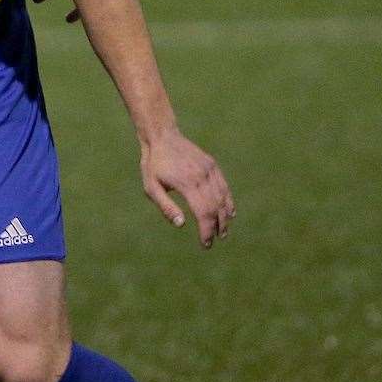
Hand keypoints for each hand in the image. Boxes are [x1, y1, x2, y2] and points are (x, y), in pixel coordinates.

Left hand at [140, 129, 234, 247]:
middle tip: (215, 241)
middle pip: (216, 207)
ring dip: (225, 217)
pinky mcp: (212, 165)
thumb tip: (181, 224)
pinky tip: (230, 213)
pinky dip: (228, 201)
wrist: (162, 137)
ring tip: (223, 232)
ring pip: (223, 197)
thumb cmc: (153, 165)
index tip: (205, 244)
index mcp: (187, 183)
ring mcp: (209, 169)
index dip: (206, 231)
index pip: (203, 213)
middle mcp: (202, 176)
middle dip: (217, 227)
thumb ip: (166, 206)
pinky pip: (224, 186)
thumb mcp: (151, 188)